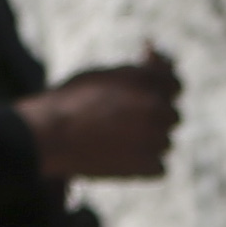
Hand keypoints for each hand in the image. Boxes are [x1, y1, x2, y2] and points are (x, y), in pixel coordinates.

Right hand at [21, 49, 182, 182]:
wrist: (51, 135)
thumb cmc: (69, 102)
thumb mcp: (101, 75)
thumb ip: (133, 71)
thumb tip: (152, 58)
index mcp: (145, 79)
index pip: (174, 83)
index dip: (163, 89)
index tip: (149, 94)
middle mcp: (155, 105)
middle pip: (171, 115)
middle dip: (154, 118)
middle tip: (126, 124)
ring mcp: (155, 136)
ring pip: (164, 142)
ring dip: (148, 143)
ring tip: (114, 142)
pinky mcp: (148, 165)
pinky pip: (159, 168)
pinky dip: (144, 167)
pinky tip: (122, 161)